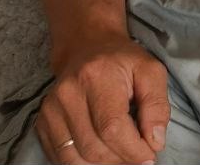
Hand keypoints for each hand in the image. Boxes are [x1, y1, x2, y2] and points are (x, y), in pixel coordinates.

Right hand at [35, 37, 169, 164]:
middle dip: (120, 159)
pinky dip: (83, 162)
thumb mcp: (150, 72)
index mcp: (97, 76)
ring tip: (121, 154)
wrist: (88, 47)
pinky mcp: (43, 121)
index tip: (149, 157)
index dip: (132, 150)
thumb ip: (157, 105)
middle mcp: (68, 93)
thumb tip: (155, 142)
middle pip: (94, 147)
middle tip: (138, 156)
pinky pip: (61, 157)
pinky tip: (101, 153)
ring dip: (103, 164)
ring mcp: (51, 109)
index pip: (113, 128)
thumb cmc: (123, 61)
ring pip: (76, 157)